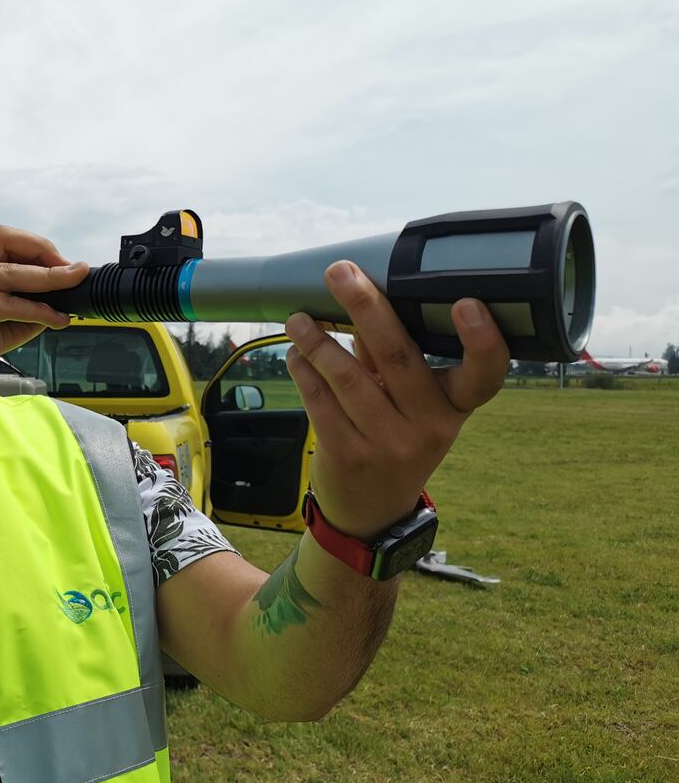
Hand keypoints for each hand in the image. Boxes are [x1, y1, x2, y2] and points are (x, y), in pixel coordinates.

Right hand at [0, 227, 88, 418]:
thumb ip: (16, 311)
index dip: (30, 245)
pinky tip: (57, 318)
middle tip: (71, 266)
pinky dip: (39, 310)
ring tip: (74, 283)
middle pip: (4, 239)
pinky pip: (11, 304)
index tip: (57, 260)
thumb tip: (55, 304)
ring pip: (12, 273)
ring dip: (50, 278)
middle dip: (43, 249)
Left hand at [284, 260, 509, 538]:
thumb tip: (366, 294)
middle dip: (365, 306)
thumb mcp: (414, 405)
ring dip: (317, 340)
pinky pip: (320, 402)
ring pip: (347, 377)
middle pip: (398, 356)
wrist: (372, 510)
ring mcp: (389, 443)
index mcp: (455, 406)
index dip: (482, 340)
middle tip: (339, 272)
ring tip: (298, 319)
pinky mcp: (348, 454)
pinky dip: (304, 371)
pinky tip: (296, 355)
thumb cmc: (396, 436)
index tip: (466, 302)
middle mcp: (430, 426)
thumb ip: (396, 359)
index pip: (485, 375)